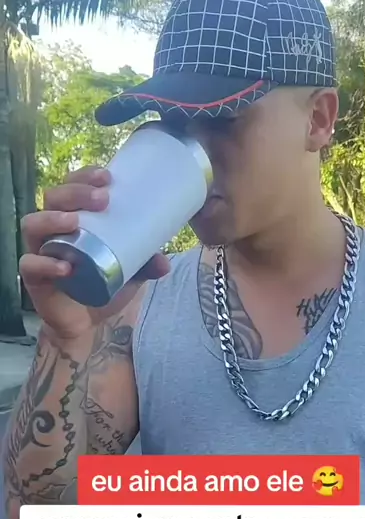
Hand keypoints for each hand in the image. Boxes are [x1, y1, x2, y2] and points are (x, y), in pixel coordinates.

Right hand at [19, 165, 170, 341]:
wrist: (87, 326)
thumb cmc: (102, 288)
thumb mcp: (130, 274)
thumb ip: (146, 265)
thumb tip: (165, 262)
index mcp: (74, 219)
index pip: (72, 186)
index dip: (85, 176)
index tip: (107, 177)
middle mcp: (52, 229)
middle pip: (53, 197)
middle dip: (75, 192)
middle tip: (102, 199)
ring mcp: (40, 251)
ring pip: (33, 223)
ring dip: (52, 218)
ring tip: (74, 222)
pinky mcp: (33, 276)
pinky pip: (30, 264)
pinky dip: (46, 263)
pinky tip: (66, 266)